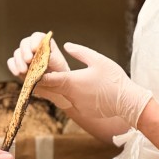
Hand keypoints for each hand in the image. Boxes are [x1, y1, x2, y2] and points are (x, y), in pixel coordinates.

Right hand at [7, 32, 71, 108]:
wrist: (55, 87)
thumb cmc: (60, 73)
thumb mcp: (59, 65)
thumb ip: (52, 59)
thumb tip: (45, 57)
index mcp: (44, 43)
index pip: (37, 37)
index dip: (35, 40)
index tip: (35, 48)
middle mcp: (32, 47)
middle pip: (24, 43)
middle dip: (25, 51)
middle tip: (28, 60)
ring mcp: (23, 56)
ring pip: (17, 53)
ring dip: (19, 61)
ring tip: (24, 70)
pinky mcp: (18, 66)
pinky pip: (11, 63)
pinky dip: (13, 67)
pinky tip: (17, 73)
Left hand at [37, 43, 152, 128]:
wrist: (129, 102)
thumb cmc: (114, 79)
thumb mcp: (97, 60)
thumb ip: (79, 52)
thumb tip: (66, 46)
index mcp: (71, 82)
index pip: (46, 79)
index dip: (35, 74)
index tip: (29, 68)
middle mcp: (70, 96)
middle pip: (48, 89)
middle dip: (40, 82)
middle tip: (34, 73)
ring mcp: (76, 106)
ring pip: (60, 96)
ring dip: (56, 88)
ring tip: (52, 78)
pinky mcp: (82, 112)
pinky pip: (71, 102)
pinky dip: (69, 96)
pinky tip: (74, 89)